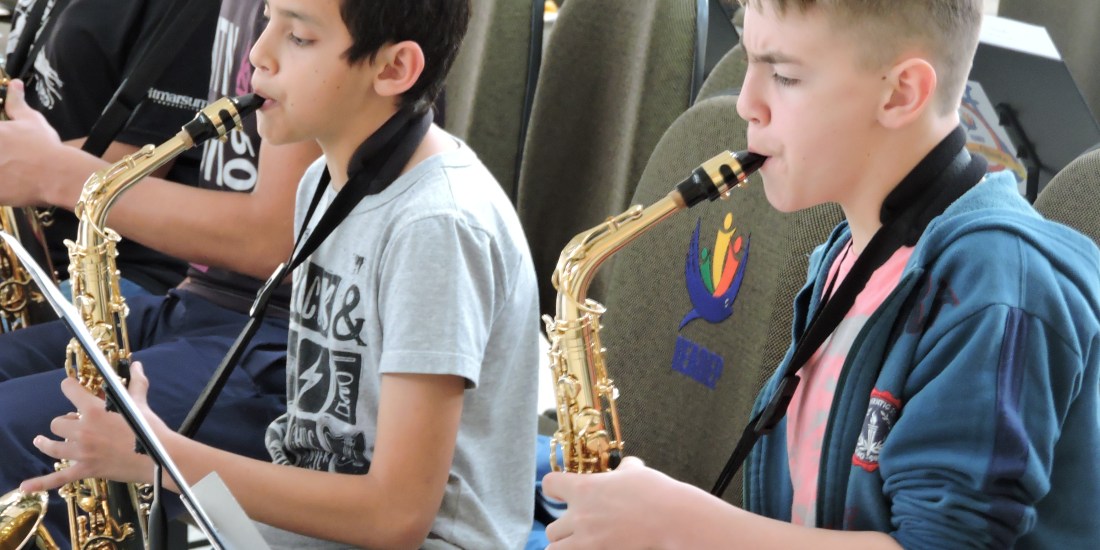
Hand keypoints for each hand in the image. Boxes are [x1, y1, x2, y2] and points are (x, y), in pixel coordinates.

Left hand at [0, 78, 63, 205]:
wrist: (59, 175)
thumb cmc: (45, 146)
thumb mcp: (32, 121)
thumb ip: (16, 103)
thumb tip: (14, 84)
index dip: (1, 142)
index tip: (6, 147)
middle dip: (0, 155)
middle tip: (9, 160)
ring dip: (1, 170)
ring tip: (11, 172)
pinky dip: (2, 189)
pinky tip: (11, 187)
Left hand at [20, 362, 162, 492]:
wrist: (160, 457)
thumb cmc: (151, 429)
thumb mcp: (140, 403)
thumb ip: (136, 383)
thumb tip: (137, 366)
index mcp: (94, 410)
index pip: (69, 390)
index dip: (70, 387)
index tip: (72, 388)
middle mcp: (83, 430)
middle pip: (57, 422)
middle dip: (66, 422)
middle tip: (77, 424)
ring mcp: (82, 451)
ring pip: (52, 445)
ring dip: (47, 443)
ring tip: (42, 440)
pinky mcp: (86, 469)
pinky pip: (58, 478)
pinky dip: (41, 483)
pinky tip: (24, 486)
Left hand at [542, 456, 692, 548]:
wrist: (672, 518)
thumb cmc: (655, 492)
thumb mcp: (636, 472)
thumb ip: (623, 468)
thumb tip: (625, 466)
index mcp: (584, 488)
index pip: (549, 485)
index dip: (554, 489)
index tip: (560, 494)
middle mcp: (579, 515)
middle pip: (551, 528)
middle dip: (563, 529)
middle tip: (578, 529)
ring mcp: (586, 539)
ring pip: (554, 549)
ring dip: (564, 546)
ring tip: (577, 545)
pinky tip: (589, 549)